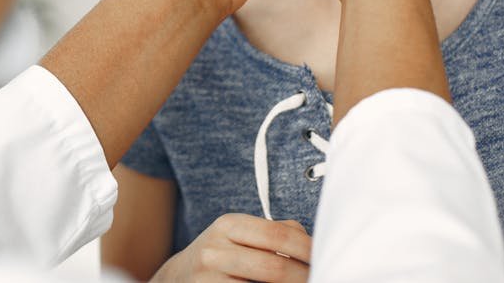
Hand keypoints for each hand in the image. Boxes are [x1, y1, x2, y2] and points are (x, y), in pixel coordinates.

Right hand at [151, 213, 310, 281]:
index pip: (277, 235)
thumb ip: (274, 232)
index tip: (324, 259)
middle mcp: (216, 251)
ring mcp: (209, 279)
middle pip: (274, 268)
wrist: (179, 277)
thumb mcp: (239, 234)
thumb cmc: (220, 255)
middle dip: (304, 277)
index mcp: (228, 226)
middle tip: (321, 278)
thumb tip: (310, 242)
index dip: (307, 249)